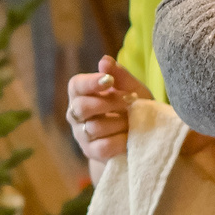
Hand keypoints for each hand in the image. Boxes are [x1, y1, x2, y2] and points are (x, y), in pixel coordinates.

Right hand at [67, 55, 149, 172]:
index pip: (76, 86)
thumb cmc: (131, 108)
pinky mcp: (92, 153)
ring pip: (94, 127)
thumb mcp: (131, 89)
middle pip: (81, 107)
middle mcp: (76, 115)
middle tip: (131, 100)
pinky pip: (104, 146)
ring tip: (133, 120)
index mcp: (81, 94)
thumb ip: (119, 75)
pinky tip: (131, 135)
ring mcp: (82, 135)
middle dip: (109, 103)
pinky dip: (121, 140)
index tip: (109, 80)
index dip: (90, 82)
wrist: (138, 138)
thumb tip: (104, 61)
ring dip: (119, 122)